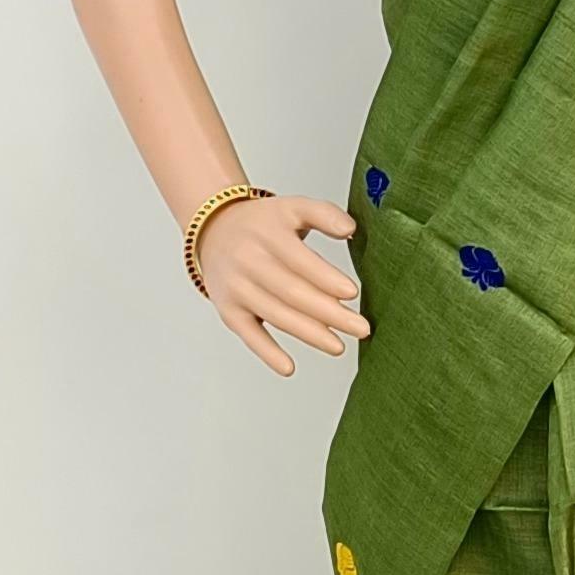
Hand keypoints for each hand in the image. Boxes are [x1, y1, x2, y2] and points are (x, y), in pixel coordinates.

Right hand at [197, 191, 370, 375]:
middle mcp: (249, 260)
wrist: (213, 230)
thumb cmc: (263, 224)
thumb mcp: (291, 207)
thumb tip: (351, 230)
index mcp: (268, 232)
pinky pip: (248, 334)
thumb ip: (323, 213)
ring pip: (276, 314)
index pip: (300, 260)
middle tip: (361, 328)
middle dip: (330, 313)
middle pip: (292, 292)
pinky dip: (267, 352)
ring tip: (339, 346)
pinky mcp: (228, 309)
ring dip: (309, 334)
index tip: (352, 293)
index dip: (326, 278)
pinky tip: (288, 367)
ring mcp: (237, 287)